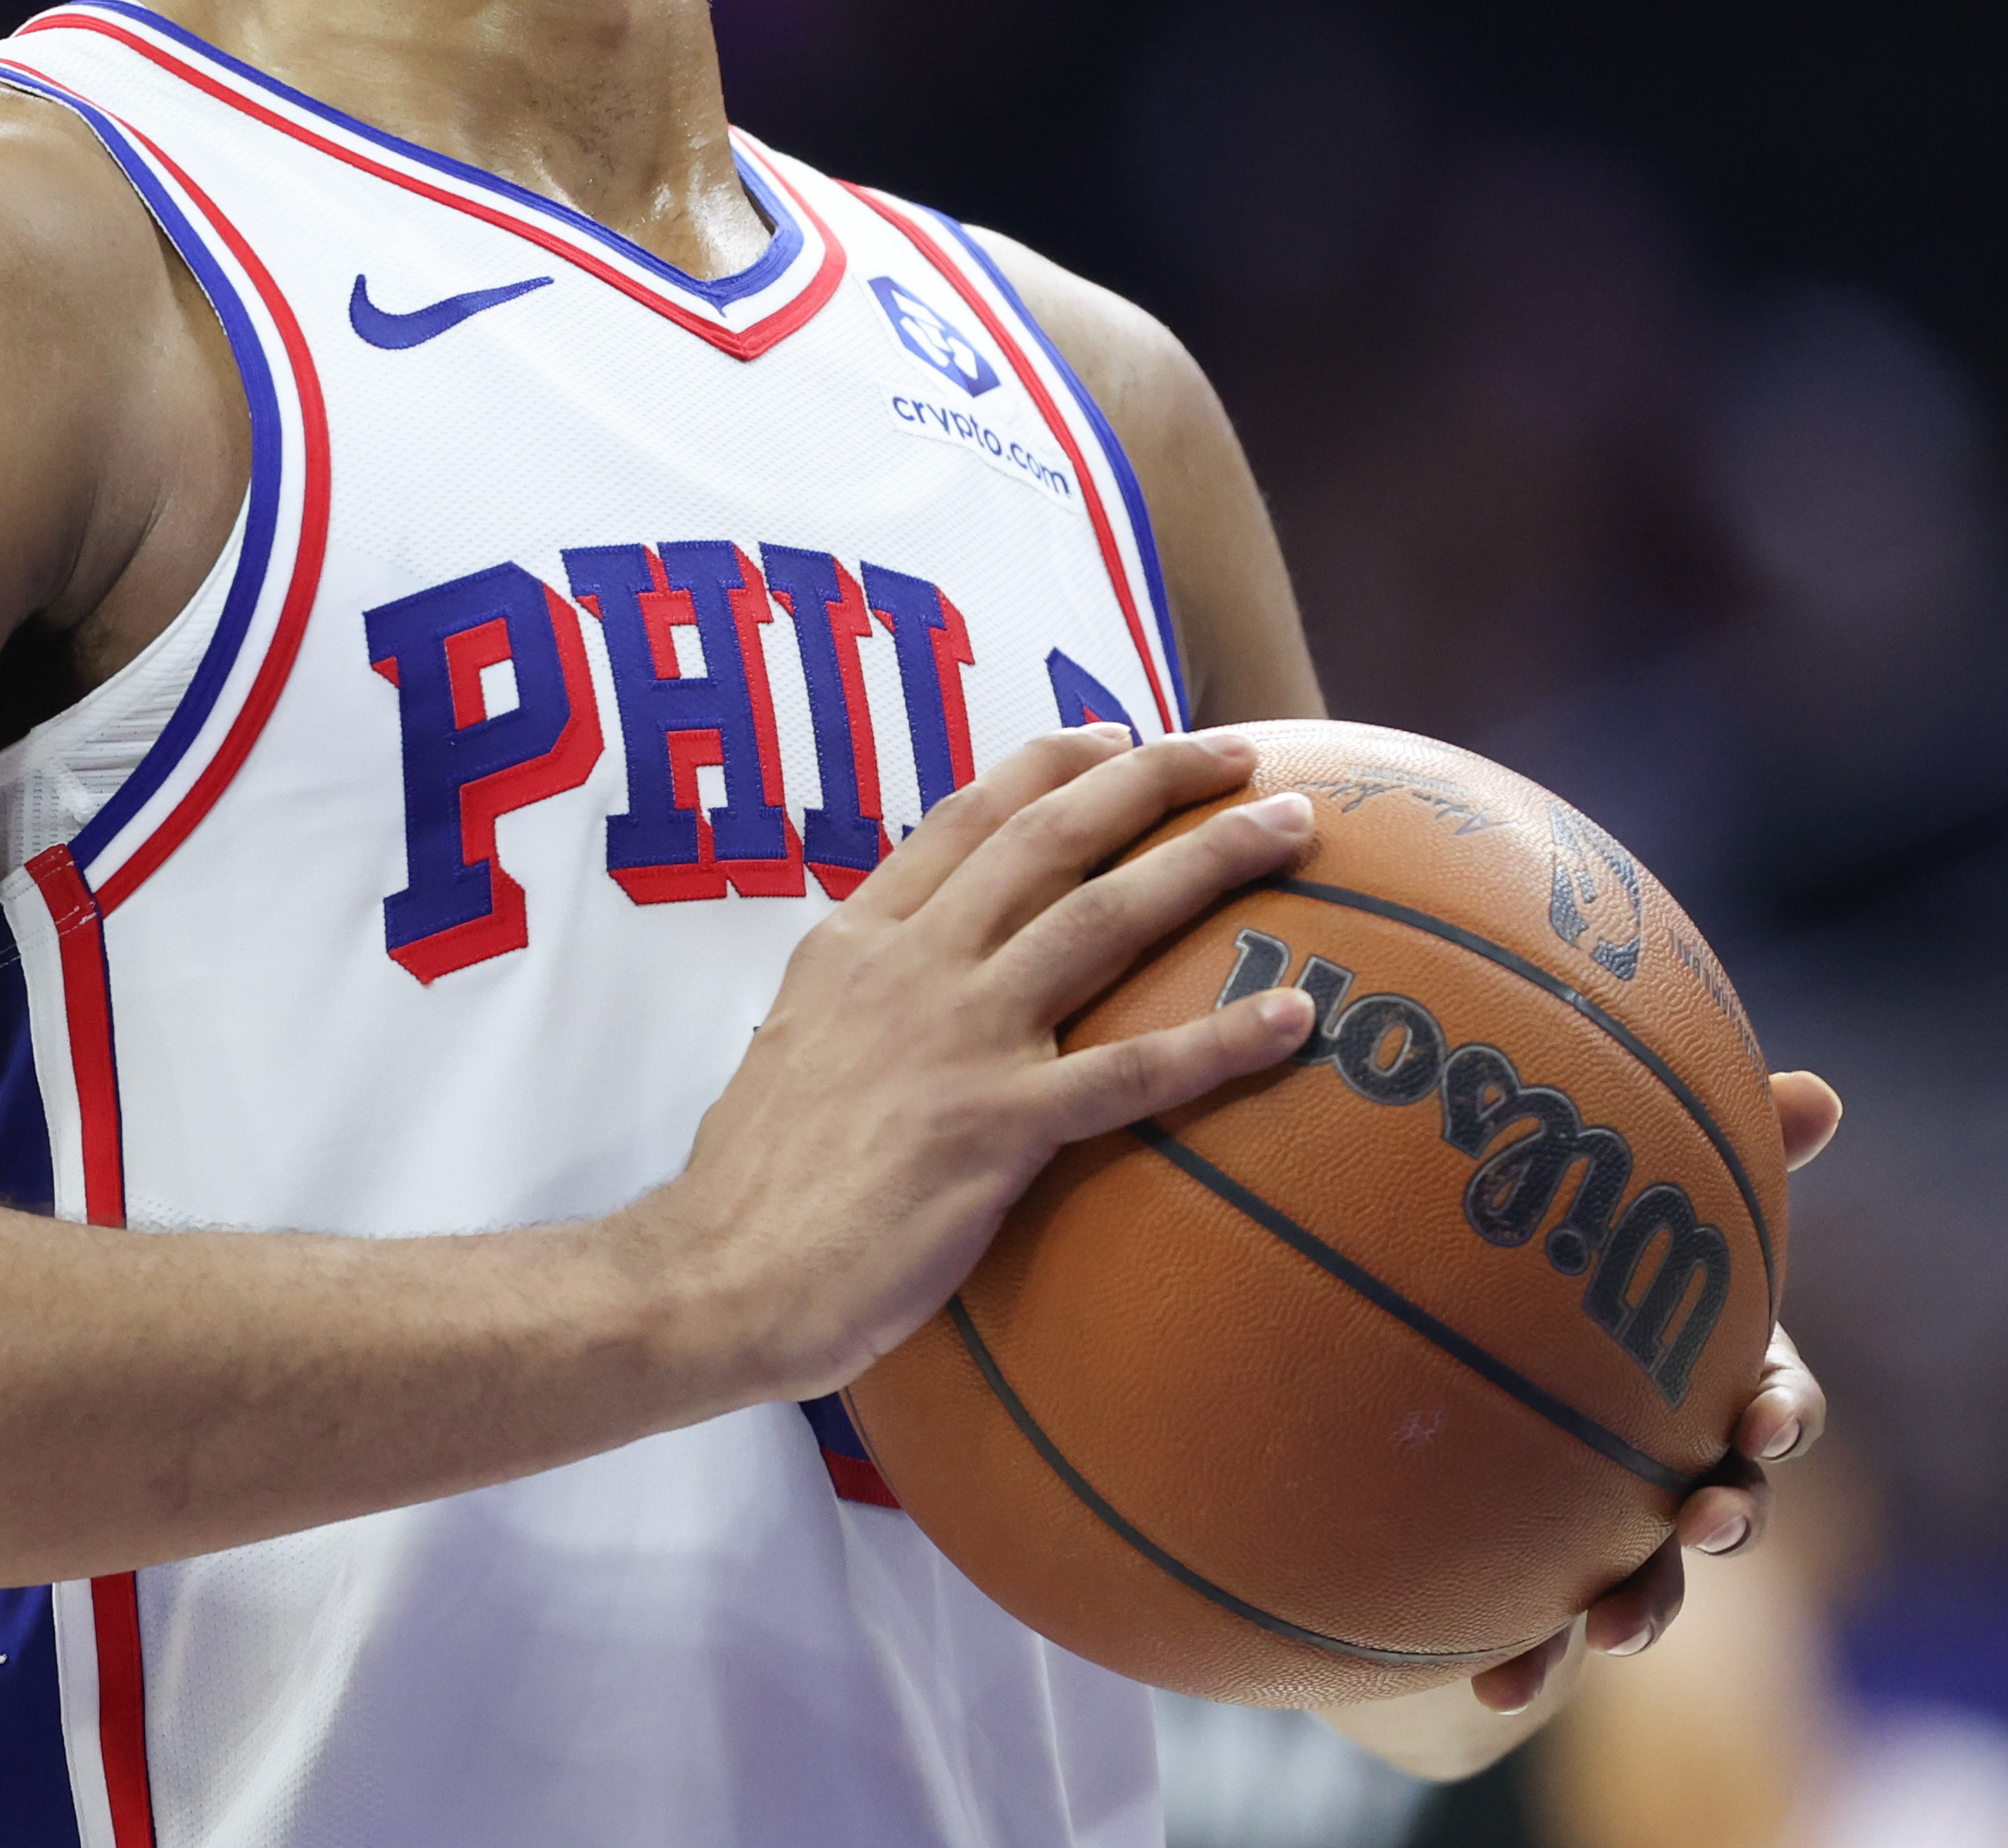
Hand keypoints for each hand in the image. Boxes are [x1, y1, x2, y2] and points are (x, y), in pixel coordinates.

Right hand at [621, 724, 1327, 1406]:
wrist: (715, 1273)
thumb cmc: (755, 1187)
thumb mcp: (796, 1043)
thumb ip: (863, 998)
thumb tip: (913, 989)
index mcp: (858, 940)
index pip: (968, 817)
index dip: (1053, 764)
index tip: (1118, 735)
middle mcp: (912, 964)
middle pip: (1052, 838)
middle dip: (1153, 778)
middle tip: (1238, 752)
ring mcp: (958, 1039)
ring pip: (1104, 918)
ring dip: (1208, 860)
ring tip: (1291, 827)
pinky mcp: (996, 1128)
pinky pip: (1131, 1072)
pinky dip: (1219, 1041)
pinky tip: (1292, 1018)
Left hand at [1465, 1067, 1845, 1713]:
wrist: (1458, 1390)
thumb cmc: (1570, 1273)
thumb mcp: (1626, 1208)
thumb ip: (1716, 1154)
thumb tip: (1820, 1092)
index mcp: (1712, 1380)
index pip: (1777, 1398)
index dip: (1782, 1409)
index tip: (1765, 1416)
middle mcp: (1680, 1466)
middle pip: (1730, 1504)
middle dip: (1727, 1520)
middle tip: (1704, 1519)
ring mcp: (1616, 1535)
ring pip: (1652, 1587)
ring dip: (1644, 1609)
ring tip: (1609, 1631)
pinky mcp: (1544, 1588)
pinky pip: (1542, 1633)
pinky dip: (1530, 1665)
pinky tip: (1494, 1684)